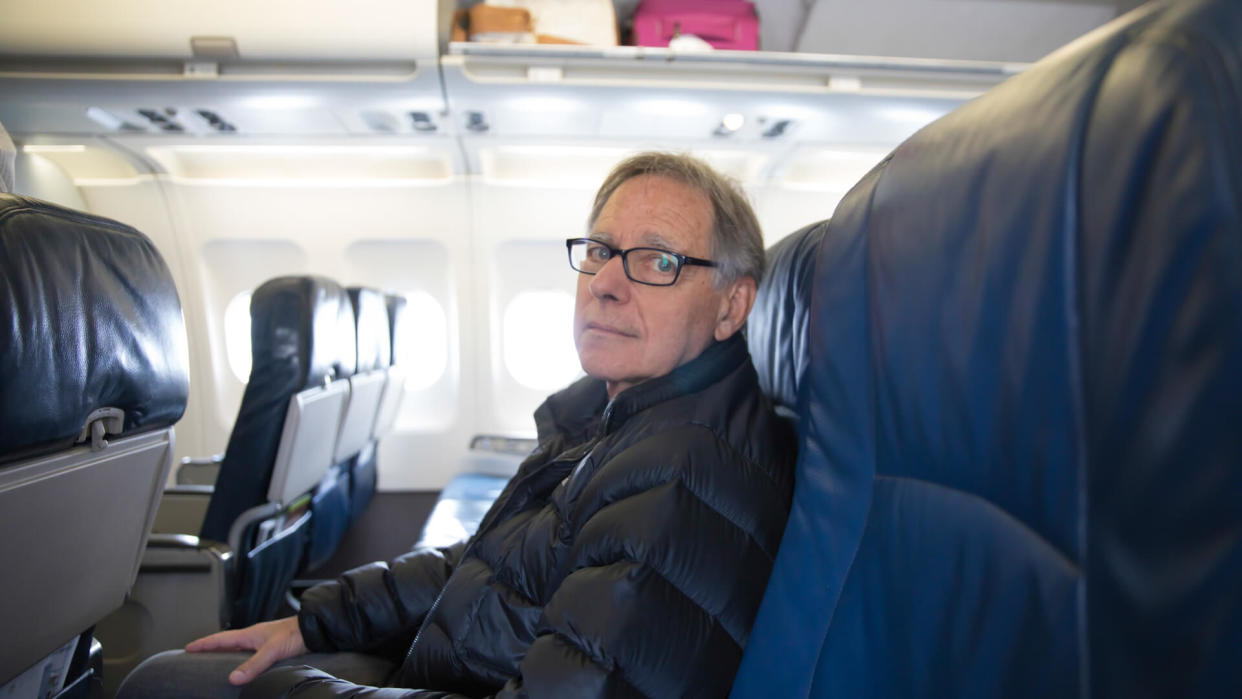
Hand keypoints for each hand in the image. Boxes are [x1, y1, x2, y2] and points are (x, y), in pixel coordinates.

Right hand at [185, 616, 308, 685]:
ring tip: (214, 662)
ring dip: (225, 654)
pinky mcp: (271, 647)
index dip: (204, 643)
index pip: (220, 639)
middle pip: (226, 643)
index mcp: (249, 634)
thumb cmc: (295, 633)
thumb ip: (253, 664)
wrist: (314, 628)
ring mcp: (262, 641)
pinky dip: (240, 659)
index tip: (188, 647)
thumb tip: (233, 678)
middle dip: (211, 649)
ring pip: (238, 648)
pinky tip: (242, 666)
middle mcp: (253, 637)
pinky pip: (249, 653)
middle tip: (196, 655)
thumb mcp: (272, 650)